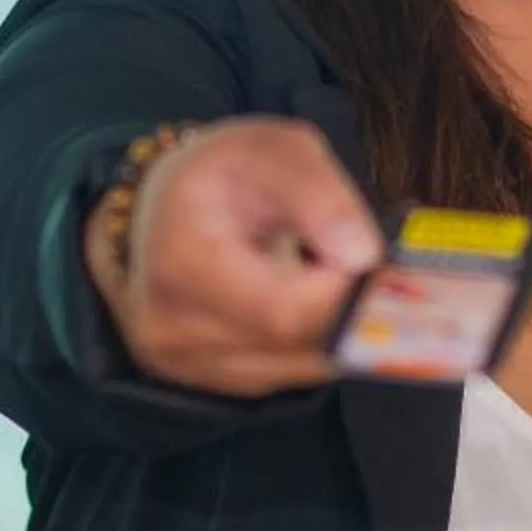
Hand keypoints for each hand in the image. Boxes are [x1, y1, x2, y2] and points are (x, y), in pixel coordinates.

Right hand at [84, 119, 382, 398]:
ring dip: (334, 323)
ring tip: (323, 270)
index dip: (341, 291)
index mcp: (182, 264)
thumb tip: (362, 255)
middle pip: (297, 343)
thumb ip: (317, 192)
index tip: (365, 254)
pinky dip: (313, 339)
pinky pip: (292, 373)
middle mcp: (176, 330)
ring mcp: (192, 365)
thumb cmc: (221, 174)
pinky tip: (303, 298)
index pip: (282, 311)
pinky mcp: (216, 382)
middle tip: (359, 259)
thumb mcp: (269, 148)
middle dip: (346, 304)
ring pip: (303, 366)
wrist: (166, 209)